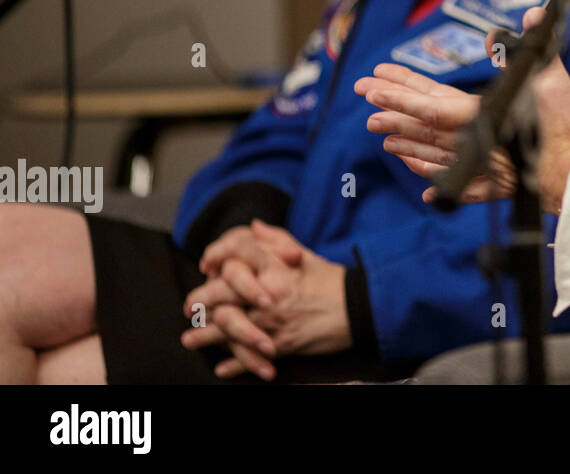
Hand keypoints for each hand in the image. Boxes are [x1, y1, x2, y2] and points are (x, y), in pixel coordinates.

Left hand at [182, 221, 349, 378]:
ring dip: (204, 336)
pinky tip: (221, 367)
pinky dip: (233, 364)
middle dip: (200, 301)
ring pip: (227, 328)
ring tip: (189, 339)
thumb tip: (252, 225)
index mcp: (274, 267)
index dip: (215, 259)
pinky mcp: (280, 344)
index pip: (234, 258)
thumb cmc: (331, 280)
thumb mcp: (305, 253)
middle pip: (221, 295)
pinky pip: (248, 356)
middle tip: (190, 307)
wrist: (358, 308)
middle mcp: (268, 292)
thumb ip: (276, 238)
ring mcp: (272, 320)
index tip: (205, 266)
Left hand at [361, 8, 569, 214]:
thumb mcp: (553, 80)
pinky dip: (438, 177)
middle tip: (364, 95)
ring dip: (406, 140)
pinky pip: (459, 182)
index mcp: (483, 116)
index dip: (401, 91)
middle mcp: (474, 142)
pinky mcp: (497, 184)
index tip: (374, 83)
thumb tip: (529, 15)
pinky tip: (422, 182)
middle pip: (425, 124)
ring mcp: (482, 166)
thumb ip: (535, 48)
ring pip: (435, 151)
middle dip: (393, 108)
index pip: (431, 102)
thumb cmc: (566, 130)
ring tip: (381, 133)